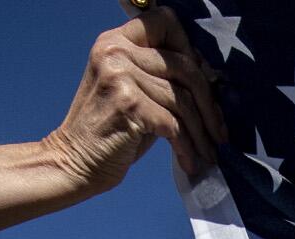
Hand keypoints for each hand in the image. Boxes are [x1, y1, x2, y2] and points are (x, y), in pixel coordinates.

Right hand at [43, 8, 227, 190]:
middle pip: (185, 66)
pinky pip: (173, 124)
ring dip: (201, 133)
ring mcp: (120, 74)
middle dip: (209, 105)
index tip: (205, 79)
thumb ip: (162, 77)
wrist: (75, 162)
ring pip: (182, 100)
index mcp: (115, 41)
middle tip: (219, 131)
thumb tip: (211, 77)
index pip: (164, 21)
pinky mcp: (128, 103)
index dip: (190, 48)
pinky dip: (186, 147)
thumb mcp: (134, 92)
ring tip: (208, 152)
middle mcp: (115, 51)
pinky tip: (189, 161)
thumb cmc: (112, 131)